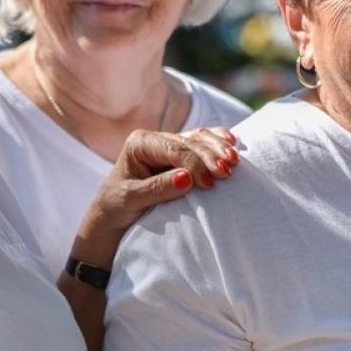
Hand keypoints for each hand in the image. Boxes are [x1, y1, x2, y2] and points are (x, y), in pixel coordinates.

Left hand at [75, 127, 239, 261]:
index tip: (209, 185)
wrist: (115, 212)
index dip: (194, 164)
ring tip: (235, 161)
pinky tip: (233, 142)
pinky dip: (218, 142)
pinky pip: (203, 141)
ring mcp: (170, 144)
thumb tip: (187, 178)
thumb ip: (157, 189)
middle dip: (210, 156)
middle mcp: (156, 138)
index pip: (173, 150)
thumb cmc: (118, 206)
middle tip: (228, 173)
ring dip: (219, 148)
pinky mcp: (182, 152)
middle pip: (190, 142)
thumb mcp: (132, 200)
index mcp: (140, 143)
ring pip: (199, 139)